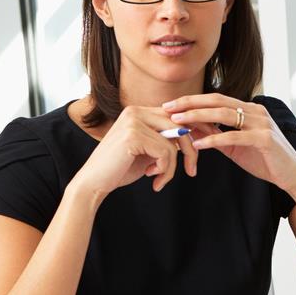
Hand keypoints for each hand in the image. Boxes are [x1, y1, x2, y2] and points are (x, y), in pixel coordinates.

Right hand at [71, 105, 197, 199]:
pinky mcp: (133, 136)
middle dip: (192, 150)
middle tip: (192, 171)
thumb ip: (166, 140)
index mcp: (139, 112)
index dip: (195, 131)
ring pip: (175, 143)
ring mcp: (133, 122)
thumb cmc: (121, 168)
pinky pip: (166, 153)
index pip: (177, 116)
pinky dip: (165, 170)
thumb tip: (195, 134)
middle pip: (180, 126)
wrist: (94, 183)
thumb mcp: (148, 151)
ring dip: (172, 167)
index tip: (202, 150)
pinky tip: (152, 178)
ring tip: (161, 179)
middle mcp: (136, 111)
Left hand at [164, 94, 295, 192]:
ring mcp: (261, 123)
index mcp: (249, 110)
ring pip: (224, 115)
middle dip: (190, 104)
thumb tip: (192, 130)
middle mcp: (255, 111)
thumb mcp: (236, 146)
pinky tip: (198, 144)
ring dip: (198, 117)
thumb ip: (218, 136)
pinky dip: (214, 139)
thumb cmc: (264, 160)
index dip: (193, 101)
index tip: (171, 105)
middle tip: (168, 108)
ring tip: (178, 122)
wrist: (292, 175)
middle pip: (217, 101)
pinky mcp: (264, 139)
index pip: (216, 99)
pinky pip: (234, 136)